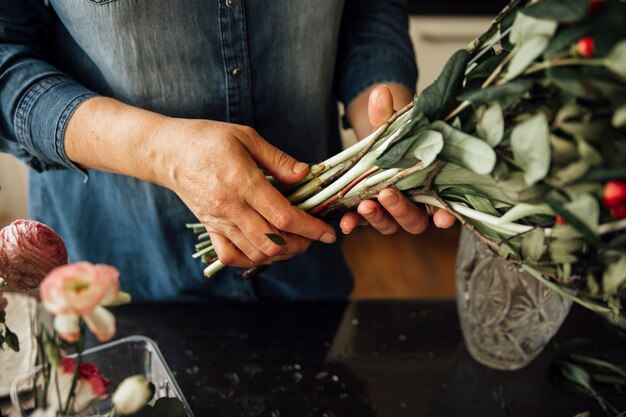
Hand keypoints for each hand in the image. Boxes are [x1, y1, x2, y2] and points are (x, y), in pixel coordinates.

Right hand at [152, 118, 335, 267]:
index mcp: (243, 182)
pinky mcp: (210, 228)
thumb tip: (305, 175)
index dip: (310, 228)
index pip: (283, 216)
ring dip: (282, 253)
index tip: (328, 232)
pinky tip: (266, 248)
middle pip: (273, 242)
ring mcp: (218, 221)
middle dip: (301, 244)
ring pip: (256, 252)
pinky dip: (252, 258)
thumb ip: (278, 159)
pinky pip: (231, 256)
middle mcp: (231, 207)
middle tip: (314, 235)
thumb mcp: (246, 137)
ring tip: (296, 240)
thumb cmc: (208, 139)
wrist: (168, 152)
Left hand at [340, 85, 455, 234]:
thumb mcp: (392, 122)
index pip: (444, 206)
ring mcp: (391, 211)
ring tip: (363, 206)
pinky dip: (354, 223)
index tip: (442, 219)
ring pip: (391, 224)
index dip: (445, 215)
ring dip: (377, 218)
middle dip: (401, 210)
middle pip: (414, 220)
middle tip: (387, 195)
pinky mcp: (370, 212)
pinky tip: (344, 223)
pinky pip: (364, 223)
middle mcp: (415, 204)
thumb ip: (386, 112)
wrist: (374, 141)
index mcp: (431, 184)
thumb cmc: (394, 135)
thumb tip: (379, 93)